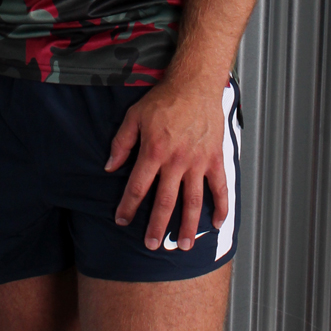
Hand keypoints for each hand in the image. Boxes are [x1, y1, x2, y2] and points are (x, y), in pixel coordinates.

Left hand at [105, 79, 228, 251]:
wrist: (195, 84)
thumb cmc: (164, 99)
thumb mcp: (134, 116)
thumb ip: (121, 143)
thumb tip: (110, 167)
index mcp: (154, 151)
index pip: (137, 187)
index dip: (128, 206)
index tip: (121, 220)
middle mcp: (176, 161)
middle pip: (165, 202)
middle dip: (157, 226)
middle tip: (152, 245)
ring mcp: (198, 162)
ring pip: (193, 201)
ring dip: (188, 226)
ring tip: (183, 245)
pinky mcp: (215, 159)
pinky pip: (219, 187)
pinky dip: (221, 207)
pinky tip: (217, 223)